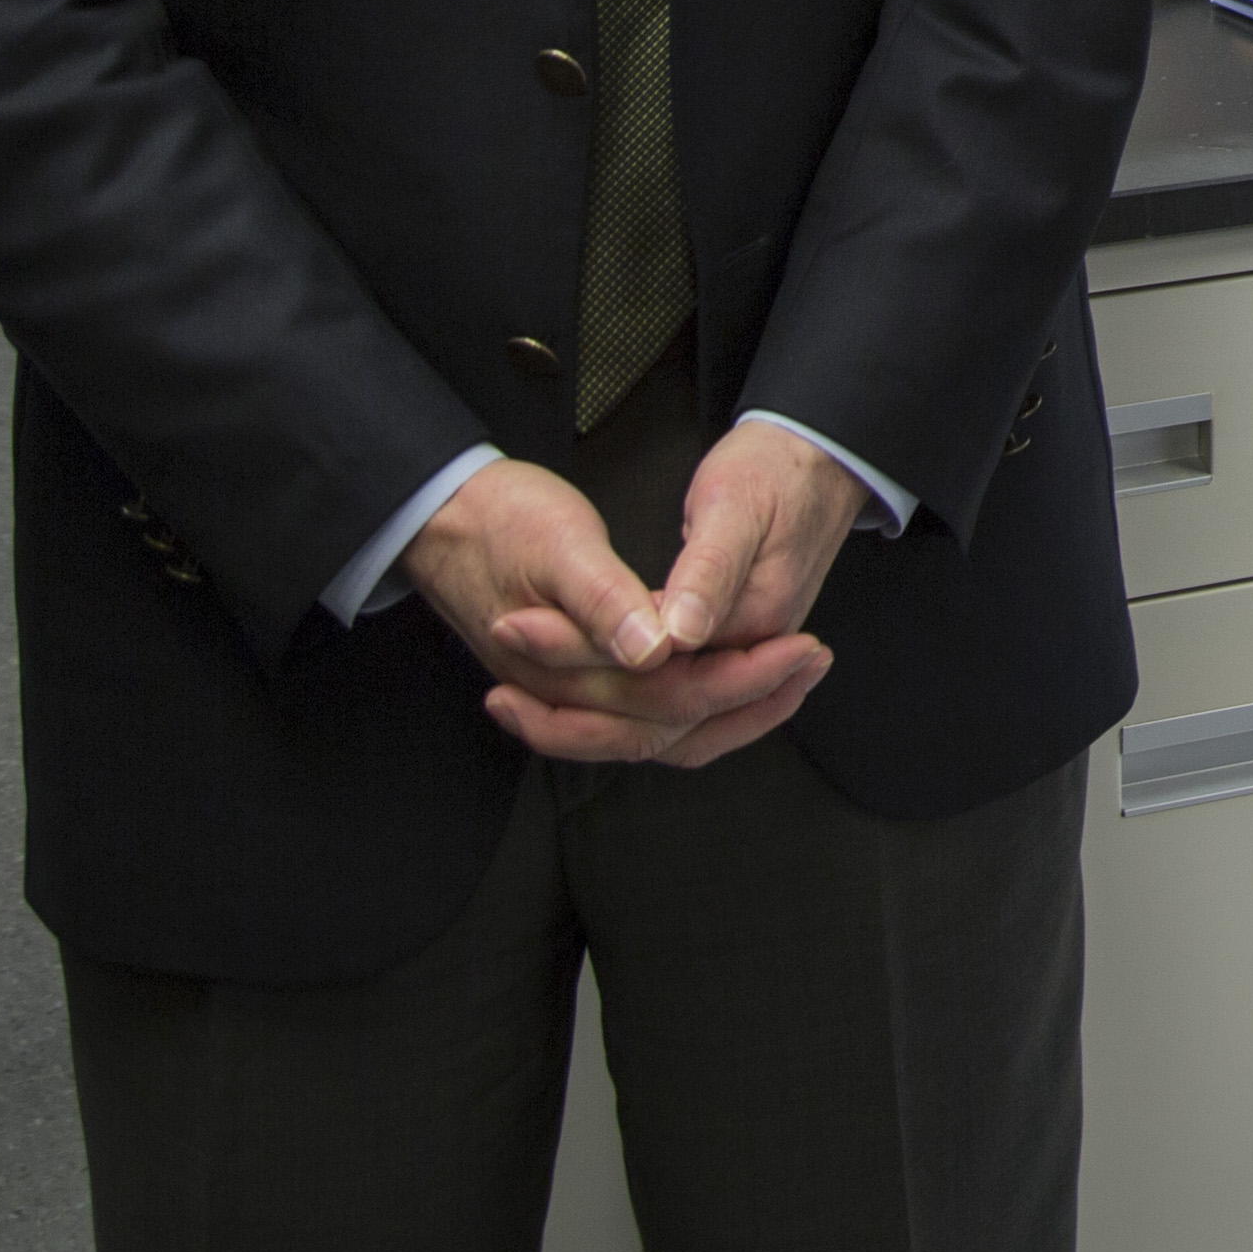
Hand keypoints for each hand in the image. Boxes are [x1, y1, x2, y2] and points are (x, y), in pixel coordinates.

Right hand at [403, 443, 837, 769]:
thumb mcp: (558, 543)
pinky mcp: (567, 681)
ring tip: (786, 681)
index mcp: (564, 668)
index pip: (670, 697)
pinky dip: (685, 711)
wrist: (440, 516)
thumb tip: (653, 650)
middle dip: (749, 700)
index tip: (799, 648)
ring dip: (723, 714)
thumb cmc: (500, 519)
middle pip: (669, 728)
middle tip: (811, 661)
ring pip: (653, 735)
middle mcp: (563, 697)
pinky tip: (718, 687)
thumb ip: (602, 601)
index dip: (741, 679)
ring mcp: (562, 695)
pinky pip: (634, 719)